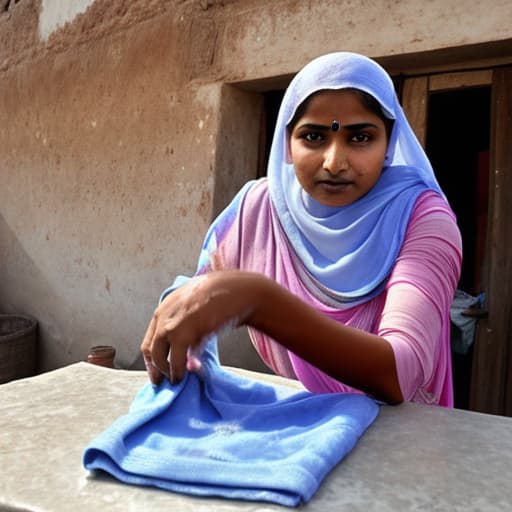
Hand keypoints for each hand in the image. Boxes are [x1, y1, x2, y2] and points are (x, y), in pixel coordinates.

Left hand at [140, 271, 261, 384]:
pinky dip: (178, 371)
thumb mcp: (199, 309)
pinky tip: (184, 376)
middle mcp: (163, 315)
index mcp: (165, 307)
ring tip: (176, 380)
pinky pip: (175, 360)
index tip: (158, 369)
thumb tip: (189, 356)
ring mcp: (171, 324)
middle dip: (156, 368)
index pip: (150, 337)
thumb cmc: (221, 298)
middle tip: (162, 381)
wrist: (237, 291)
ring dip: (167, 371)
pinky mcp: (182, 334)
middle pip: (150, 349)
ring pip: (159, 356)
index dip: (152, 356)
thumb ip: (190, 330)